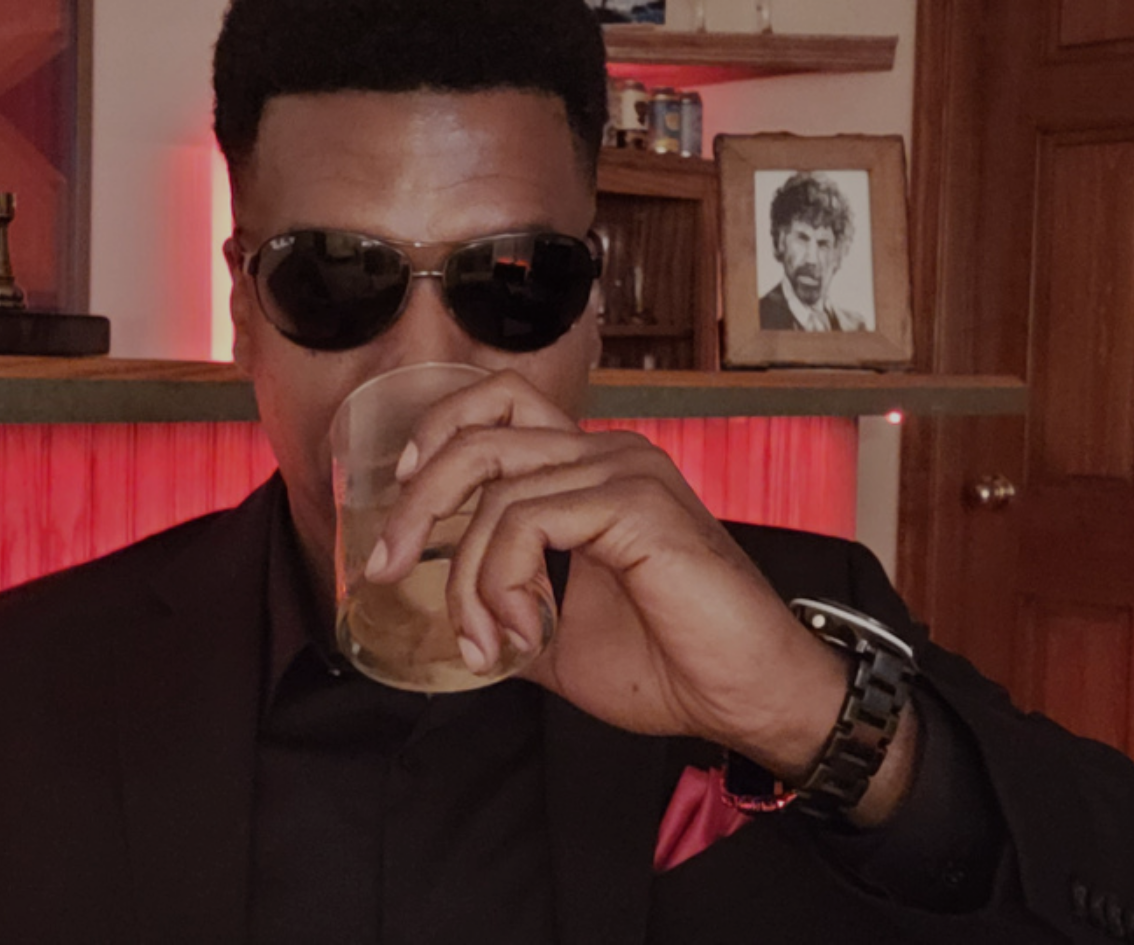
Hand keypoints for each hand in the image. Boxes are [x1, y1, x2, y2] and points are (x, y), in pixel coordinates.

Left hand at [366, 371, 858, 782]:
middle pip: (481, 432)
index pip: (502, 405)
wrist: (750, 696)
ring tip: (487, 642)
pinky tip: (527, 631)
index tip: (398, 498)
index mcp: (595, 471)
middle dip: (418, 499)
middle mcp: (609, 455)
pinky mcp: (634, 505)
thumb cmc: (675, 666)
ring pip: (495, 491)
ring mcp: (625, 473)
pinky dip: (502, 583)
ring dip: (466, 579)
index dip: (438, 433)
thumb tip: (461, 622)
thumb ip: (512, 610)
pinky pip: (525, 523)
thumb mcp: (564, 639)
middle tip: (383, 566)